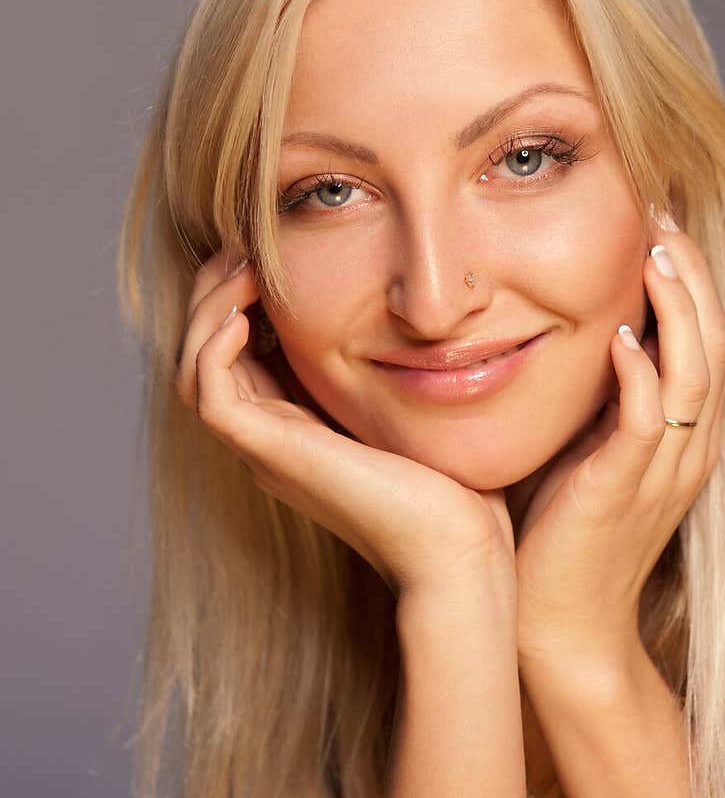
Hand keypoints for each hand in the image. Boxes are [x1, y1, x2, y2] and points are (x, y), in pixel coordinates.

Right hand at [174, 250, 515, 601]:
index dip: (244, 299)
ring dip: (210, 310)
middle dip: (217, 294)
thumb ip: (402, 369)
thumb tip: (425, 314)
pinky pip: (209, 393)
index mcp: (299, 429)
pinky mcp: (270, 455)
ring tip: (244, 265)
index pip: (241, 354)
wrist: (458, 551)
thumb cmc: (456, 491)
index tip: (271, 252)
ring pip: (194, 370)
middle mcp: (272, 439)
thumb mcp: (420, 408)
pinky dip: (215, 345)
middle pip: (206, 356)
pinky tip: (247, 312)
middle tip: (245, 246)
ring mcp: (267, 450)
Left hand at [514, 220, 724, 671]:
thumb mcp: (586, 452)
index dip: (692, 280)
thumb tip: (574, 339)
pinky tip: (618, 335)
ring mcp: (665, 469)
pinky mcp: (625, 489)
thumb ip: (596, 400)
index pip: (708, 340)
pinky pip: (649, 420)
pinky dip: (641, 373)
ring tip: (654, 252)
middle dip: (693, 274)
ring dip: (678, 307)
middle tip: (660, 216)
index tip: (657, 228)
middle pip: (717, 341)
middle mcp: (689, 447)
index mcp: (685, 436)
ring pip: (697, 371)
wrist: (561, 626)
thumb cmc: (561, 538)